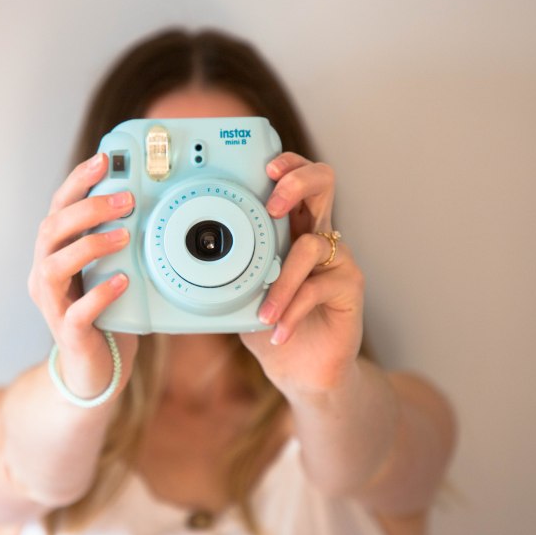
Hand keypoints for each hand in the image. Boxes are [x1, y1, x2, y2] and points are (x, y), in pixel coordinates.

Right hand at [27, 152, 138, 397]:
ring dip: (89, 246)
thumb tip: (151, 199)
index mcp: (54, 252)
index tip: (103, 158)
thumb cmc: (105, 311)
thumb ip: (119, 238)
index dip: (78, 180)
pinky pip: (76, 312)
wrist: (96, 367)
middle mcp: (45, 274)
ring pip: (54, 266)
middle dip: (87, 209)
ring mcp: (52, 305)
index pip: (58, 207)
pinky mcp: (67, 334)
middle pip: (51, 230)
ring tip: (124, 236)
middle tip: (125, 200)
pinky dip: (99, 294)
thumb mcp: (111, 267)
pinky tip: (122, 282)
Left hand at [240, 153, 364, 392]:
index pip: (297, 178)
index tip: (266, 167)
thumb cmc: (272, 325)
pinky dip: (293, 310)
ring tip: (263, 313)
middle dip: (297, 182)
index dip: (288, 163)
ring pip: (311, 246)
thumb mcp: (240, 294)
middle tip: (273, 204)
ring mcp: (339, 259)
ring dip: (281, 282)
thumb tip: (184, 258)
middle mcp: (319, 235)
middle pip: (324, 183)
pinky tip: (278, 331)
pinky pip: (318, 287)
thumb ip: (224, 270)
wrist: (303, 371)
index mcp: (293, 228)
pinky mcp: (350, 287)